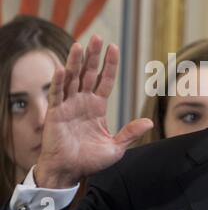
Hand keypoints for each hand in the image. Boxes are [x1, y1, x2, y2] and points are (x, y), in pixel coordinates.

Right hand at [35, 35, 152, 187]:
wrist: (69, 171)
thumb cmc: (91, 160)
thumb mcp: (116, 147)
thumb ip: (130, 133)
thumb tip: (150, 122)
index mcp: (97, 106)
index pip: (105, 80)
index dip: (109, 64)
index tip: (114, 47)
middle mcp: (83, 102)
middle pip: (88, 73)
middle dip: (93, 56)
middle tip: (98, 37)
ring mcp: (69, 105)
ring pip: (72, 78)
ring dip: (75, 62)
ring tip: (79, 45)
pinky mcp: (55, 113)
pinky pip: (57, 94)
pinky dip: (59, 81)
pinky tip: (62, 68)